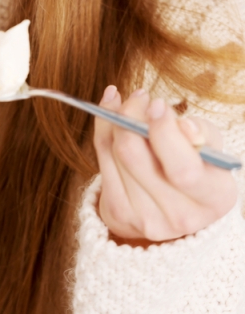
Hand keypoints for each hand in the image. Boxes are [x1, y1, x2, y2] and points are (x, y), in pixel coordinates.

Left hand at [93, 86, 237, 243]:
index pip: (183, 170)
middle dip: (132, 114)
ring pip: (115, 151)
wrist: (178, 206)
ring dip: (117, 116)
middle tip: (140, 96)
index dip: (164, 132)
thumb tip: (183, 127)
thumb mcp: (211, 148)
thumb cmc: (199, 166)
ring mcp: (145, 218)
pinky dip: (103, 125)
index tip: (157, 103)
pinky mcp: (118, 212)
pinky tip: (110, 107)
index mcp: (213, 199)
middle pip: (135, 156)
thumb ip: (203, 133)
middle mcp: (180, 216)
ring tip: (130, 102)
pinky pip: (101, 156)